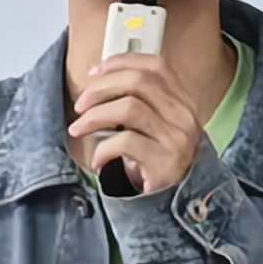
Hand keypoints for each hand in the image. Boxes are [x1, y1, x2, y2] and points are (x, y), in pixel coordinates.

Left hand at [66, 50, 209, 197]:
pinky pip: (125, 142)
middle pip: (140, 82)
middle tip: (80, 104)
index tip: (95, 70)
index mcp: (182, 101)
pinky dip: (103, 149)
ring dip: (95, 116)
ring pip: (129, 108)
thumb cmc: (159, 161)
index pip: (156, 66)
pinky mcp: (164, 162)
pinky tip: (98, 160)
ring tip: (78, 129)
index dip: (123, 62)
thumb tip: (100, 82)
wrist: (180, 201)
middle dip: (102, 88)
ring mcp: (176, 138)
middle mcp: (183, 115)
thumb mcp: (155, 127)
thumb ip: (141, 103)